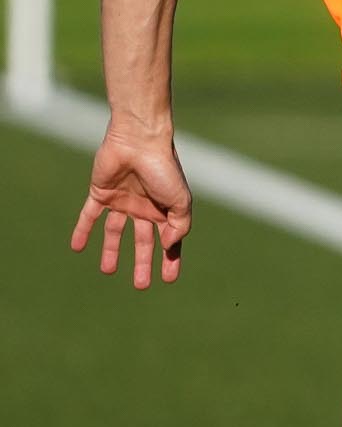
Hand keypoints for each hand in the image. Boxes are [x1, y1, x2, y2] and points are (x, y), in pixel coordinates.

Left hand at [70, 124, 191, 287]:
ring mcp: (122, 201)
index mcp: (165, 210)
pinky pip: (89, 216)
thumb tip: (168, 247)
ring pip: (114, 232)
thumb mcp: (181, 201)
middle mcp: (144, 207)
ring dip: (111, 251)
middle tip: (141, 285)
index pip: (169, 241)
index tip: (168, 279)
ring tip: (106, 271)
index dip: (170, 260)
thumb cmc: (164, 169)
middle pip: (142, 241)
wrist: (138, 142)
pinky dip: (82, 231)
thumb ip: (179, 226)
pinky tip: (77, 247)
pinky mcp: (100, 194)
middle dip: (142, 263)